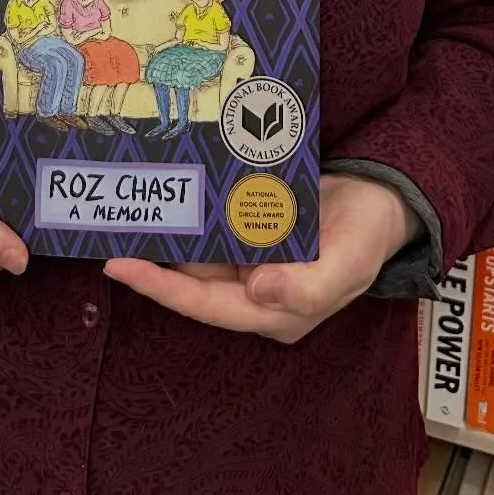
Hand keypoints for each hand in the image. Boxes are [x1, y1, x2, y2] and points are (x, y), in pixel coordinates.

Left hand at [101, 173, 419, 344]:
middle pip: (190, 278)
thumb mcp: (351, 264)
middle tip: (107, 228)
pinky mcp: (252, 227)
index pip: (205, 305)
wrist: (385, 196)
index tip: (118, 266)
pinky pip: (213, 221)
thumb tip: (260, 295)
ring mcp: (251, 257)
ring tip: (124, 203)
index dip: (161, 288)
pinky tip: (166, 184)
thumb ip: (310, 288)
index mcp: (274, 310)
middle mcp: (254, 288)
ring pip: (197, 248)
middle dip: (151, 256)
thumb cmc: (369, 235)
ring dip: (166, 229)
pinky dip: (191, 207)